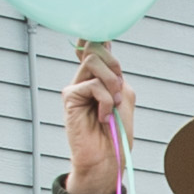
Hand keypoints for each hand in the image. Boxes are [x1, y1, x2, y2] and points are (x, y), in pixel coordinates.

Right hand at [63, 42, 133, 193]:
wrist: (109, 158)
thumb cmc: (118, 132)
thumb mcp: (124, 96)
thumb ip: (115, 72)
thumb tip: (103, 45)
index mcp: (98, 78)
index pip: (93, 48)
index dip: (97, 36)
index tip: (104, 35)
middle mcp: (84, 80)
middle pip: (95, 50)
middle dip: (114, 66)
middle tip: (119, 90)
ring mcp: (75, 88)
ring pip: (93, 62)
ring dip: (110, 83)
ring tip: (113, 104)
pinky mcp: (69, 98)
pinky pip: (92, 85)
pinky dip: (105, 100)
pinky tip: (103, 116)